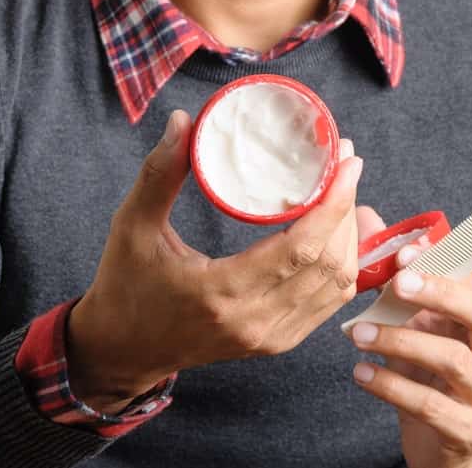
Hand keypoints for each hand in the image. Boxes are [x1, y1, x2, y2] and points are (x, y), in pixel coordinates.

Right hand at [67, 109, 362, 412]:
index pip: (301, 248)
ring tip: (344, 193)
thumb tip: (182, 120)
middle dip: (347, 211)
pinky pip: (328, 305)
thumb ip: (158, 173)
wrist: (123, 350)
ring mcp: (269, 338)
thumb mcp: (132, 226)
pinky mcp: (274, 343)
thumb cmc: (125, 286)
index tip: (347, 162)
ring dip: (349, 238)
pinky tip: (337, 233)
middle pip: (330, 264)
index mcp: (221, 291)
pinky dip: (341, 267)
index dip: (334, 203)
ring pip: (337, 287)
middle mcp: (254, 321)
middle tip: (345, 166)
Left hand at [349, 209, 471, 467]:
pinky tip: (361, 374)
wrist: (446, 444)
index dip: (441, 265)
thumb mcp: (412, 323)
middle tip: (397, 284)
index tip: (405, 253)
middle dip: (441, 294)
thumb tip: (367, 216)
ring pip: (452, 360)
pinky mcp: (464, 429)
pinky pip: (432, 405)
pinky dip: (392, 387)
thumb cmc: (428, 372)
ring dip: (401, 342)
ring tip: (358, 334)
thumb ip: (392, 274)